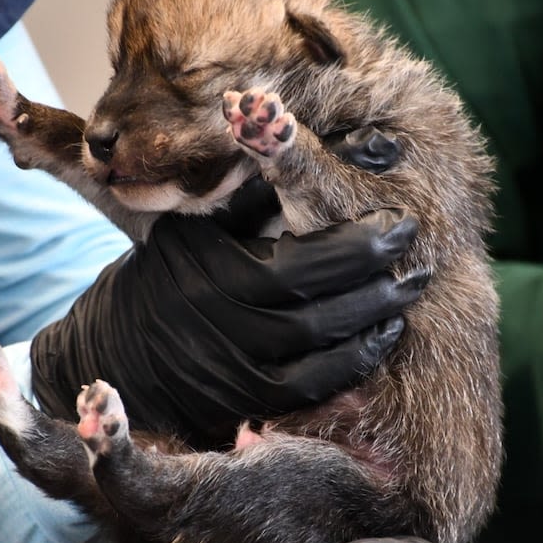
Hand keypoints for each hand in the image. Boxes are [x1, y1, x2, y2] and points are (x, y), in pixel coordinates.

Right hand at [30, 207, 424, 445]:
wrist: (123, 347)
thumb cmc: (180, 267)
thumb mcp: (207, 219)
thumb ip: (266, 186)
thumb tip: (324, 140)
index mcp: (215, 272)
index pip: (302, 264)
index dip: (358, 245)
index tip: (398, 222)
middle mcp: (223, 326)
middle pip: (319, 311)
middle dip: (378, 283)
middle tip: (420, 259)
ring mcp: (235, 371)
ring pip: (321, 353)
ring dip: (374, 322)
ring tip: (408, 293)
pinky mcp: (248, 403)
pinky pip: (313, 388)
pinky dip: (354, 363)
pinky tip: (383, 335)